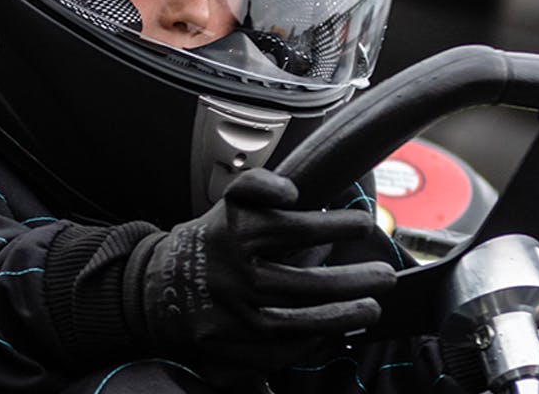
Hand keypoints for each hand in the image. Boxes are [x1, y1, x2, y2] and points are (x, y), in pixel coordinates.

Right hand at [129, 168, 395, 367]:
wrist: (154, 286)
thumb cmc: (205, 242)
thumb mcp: (225, 205)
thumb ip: (257, 187)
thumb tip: (292, 192)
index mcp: (231, 232)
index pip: (292, 228)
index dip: (334, 226)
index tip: (362, 224)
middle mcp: (229, 273)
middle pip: (300, 283)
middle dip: (350, 281)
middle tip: (384, 275)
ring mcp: (227, 313)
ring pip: (292, 322)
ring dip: (338, 317)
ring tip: (370, 308)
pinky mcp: (222, 344)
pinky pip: (274, 351)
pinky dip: (306, 343)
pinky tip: (330, 333)